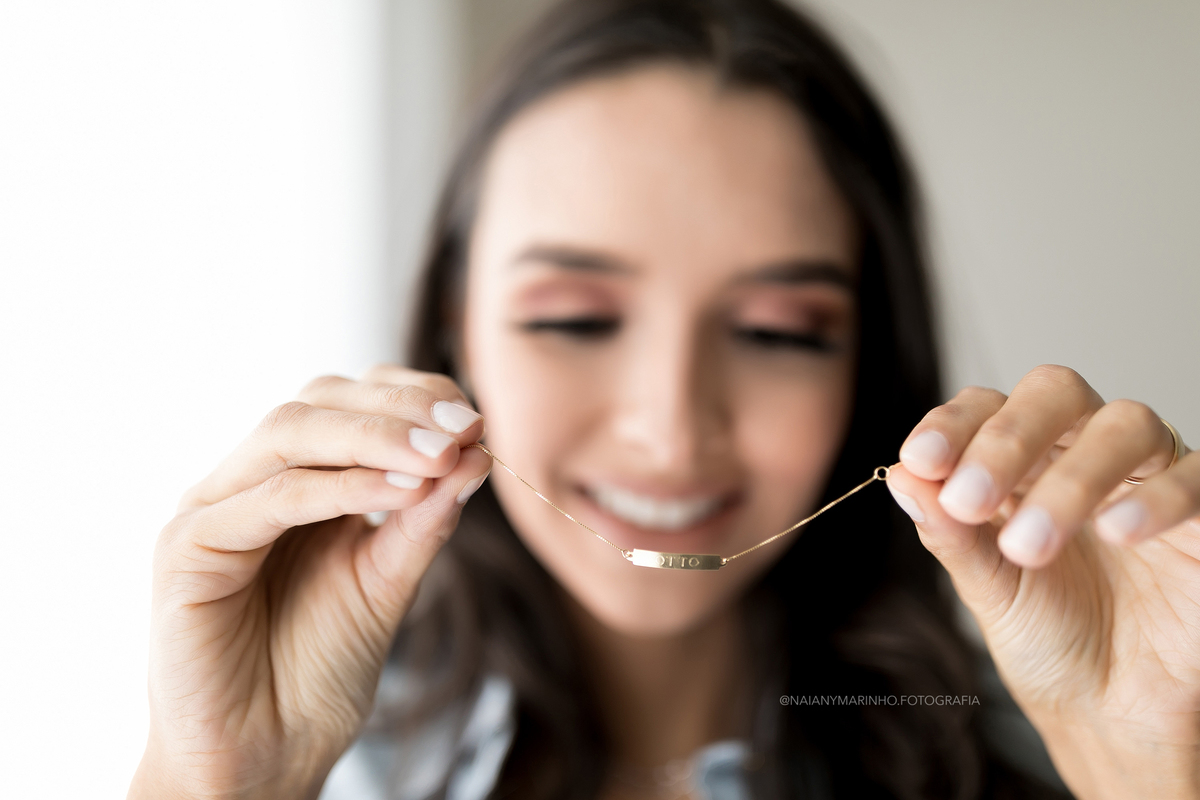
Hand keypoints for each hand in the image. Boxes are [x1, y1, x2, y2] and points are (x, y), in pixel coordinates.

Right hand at [128, 366, 490, 799]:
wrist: (263, 759)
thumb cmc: (317, 673)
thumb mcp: (386, 582)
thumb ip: (423, 520)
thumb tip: (475, 453)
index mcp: (292, 480)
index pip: (348, 403)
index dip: (411, 398)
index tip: (475, 418)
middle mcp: (247, 483)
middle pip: (319, 404)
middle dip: (399, 408)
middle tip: (464, 426)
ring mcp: (211, 510)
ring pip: (290, 433)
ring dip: (375, 436)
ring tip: (441, 453)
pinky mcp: (186, 549)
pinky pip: (269, 499)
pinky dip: (339, 487)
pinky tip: (400, 491)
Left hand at [886, 365, 1198, 799]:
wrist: (1113, 714)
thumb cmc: (1049, 639)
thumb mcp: (989, 588)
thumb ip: (950, 532)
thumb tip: (902, 475)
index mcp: (1022, 462)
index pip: (988, 407)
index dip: (953, 424)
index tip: (921, 460)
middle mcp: (1084, 453)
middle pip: (1055, 393)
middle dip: (1006, 438)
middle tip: (969, 500)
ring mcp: (1148, 477)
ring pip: (1124, 425)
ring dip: (1069, 479)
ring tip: (1028, 546)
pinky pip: (1194, 477)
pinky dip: (1154, 498)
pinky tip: (1116, 533)